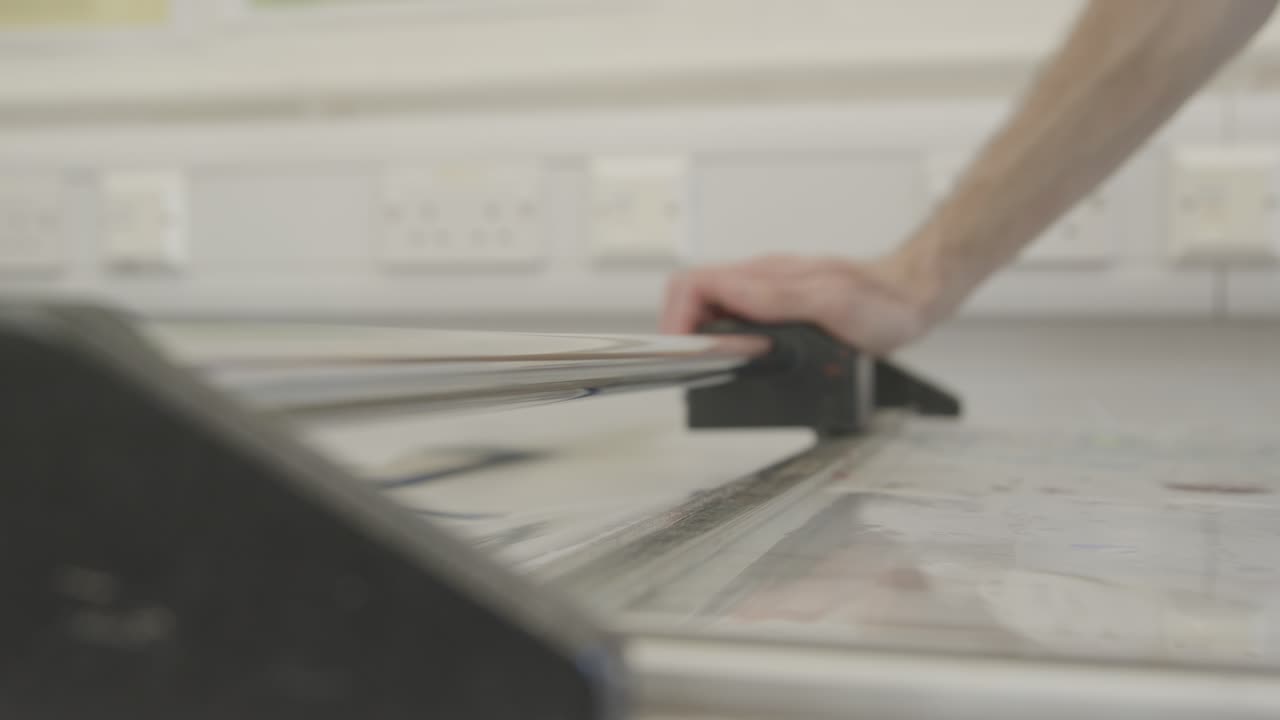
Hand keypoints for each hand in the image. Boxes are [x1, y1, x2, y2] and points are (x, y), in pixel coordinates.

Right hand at [660, 254, 935, 354]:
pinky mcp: (779, 306)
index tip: (681, 350)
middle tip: (691, 363)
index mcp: (764, 276)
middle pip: (693, 295)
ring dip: (702, 335)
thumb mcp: (831, 303)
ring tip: (711, 365)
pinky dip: (726, 339)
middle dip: (681, 329)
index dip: (676, 319)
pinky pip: (736, 316)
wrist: (913, 296)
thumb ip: (777, 297)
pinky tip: (741, 359)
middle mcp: (761, 280)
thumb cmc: (882, 303)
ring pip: (712, 306)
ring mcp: (768, 291)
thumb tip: (730, 294)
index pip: (693, 284)